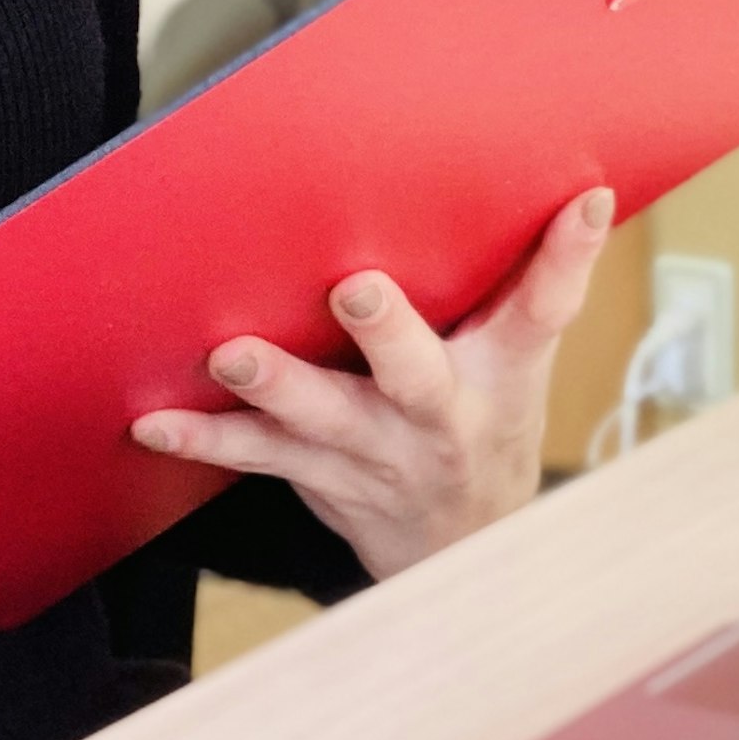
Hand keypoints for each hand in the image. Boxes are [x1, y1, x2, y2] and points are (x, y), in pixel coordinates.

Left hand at [128, 188, 615, 580]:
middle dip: (387, 333)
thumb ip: (533, 280)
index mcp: (502, 373)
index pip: (544, 312)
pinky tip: (155, 423)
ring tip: (230, 354)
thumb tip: (581, 187)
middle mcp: (441, 417)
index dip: (568, 257)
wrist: (462, 552)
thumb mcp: (523, 358)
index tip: (583, 201)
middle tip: (356, 287)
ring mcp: (376, 455)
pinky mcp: (320, 476)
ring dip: (275, 387)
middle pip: (417, 376)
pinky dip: (206, 439)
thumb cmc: (486, 418)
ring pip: (323, 421)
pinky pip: (259, 456)